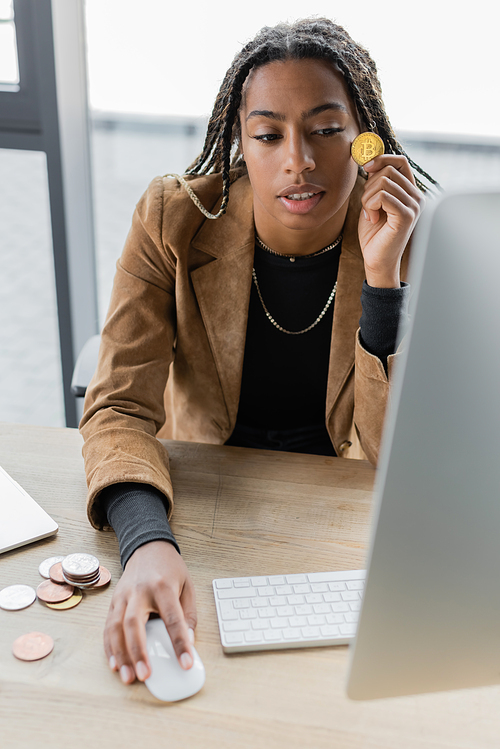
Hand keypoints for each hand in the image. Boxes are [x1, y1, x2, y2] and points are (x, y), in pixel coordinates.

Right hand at [104, 540, 196, 684]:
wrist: (148, 547)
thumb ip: (189, 615)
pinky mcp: (114, 601)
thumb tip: (189, 642)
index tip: (186, 663)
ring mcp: (123, 596)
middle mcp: (139, 591)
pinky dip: (109, 648)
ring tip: (128, 677)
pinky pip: (107, 627)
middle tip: (146, 675)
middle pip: (134, 624)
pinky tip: (114, 664)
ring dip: (120, 655)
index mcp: (163, 586)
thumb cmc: (170, 568)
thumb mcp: (188, 585)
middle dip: (139, 652)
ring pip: (116, 628)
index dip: (180, 643)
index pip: (172, 618)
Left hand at [359, 155, 424, 287]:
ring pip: (384, 181)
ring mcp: (414, 206)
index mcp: (411, 192)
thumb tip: (370, 161)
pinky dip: (370, 206)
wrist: (377, 260)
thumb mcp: (373, 202)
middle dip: (369, 185)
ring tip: (370, 214)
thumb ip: (376, 183)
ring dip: (368, 197)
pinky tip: (372, 219)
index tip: (366, 167)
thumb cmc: (374, 234)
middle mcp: (417, 197)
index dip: (382, 158)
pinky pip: (382, 196)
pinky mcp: (406, 215)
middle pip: (388, 169)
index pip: (401, 161)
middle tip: (367, 205)